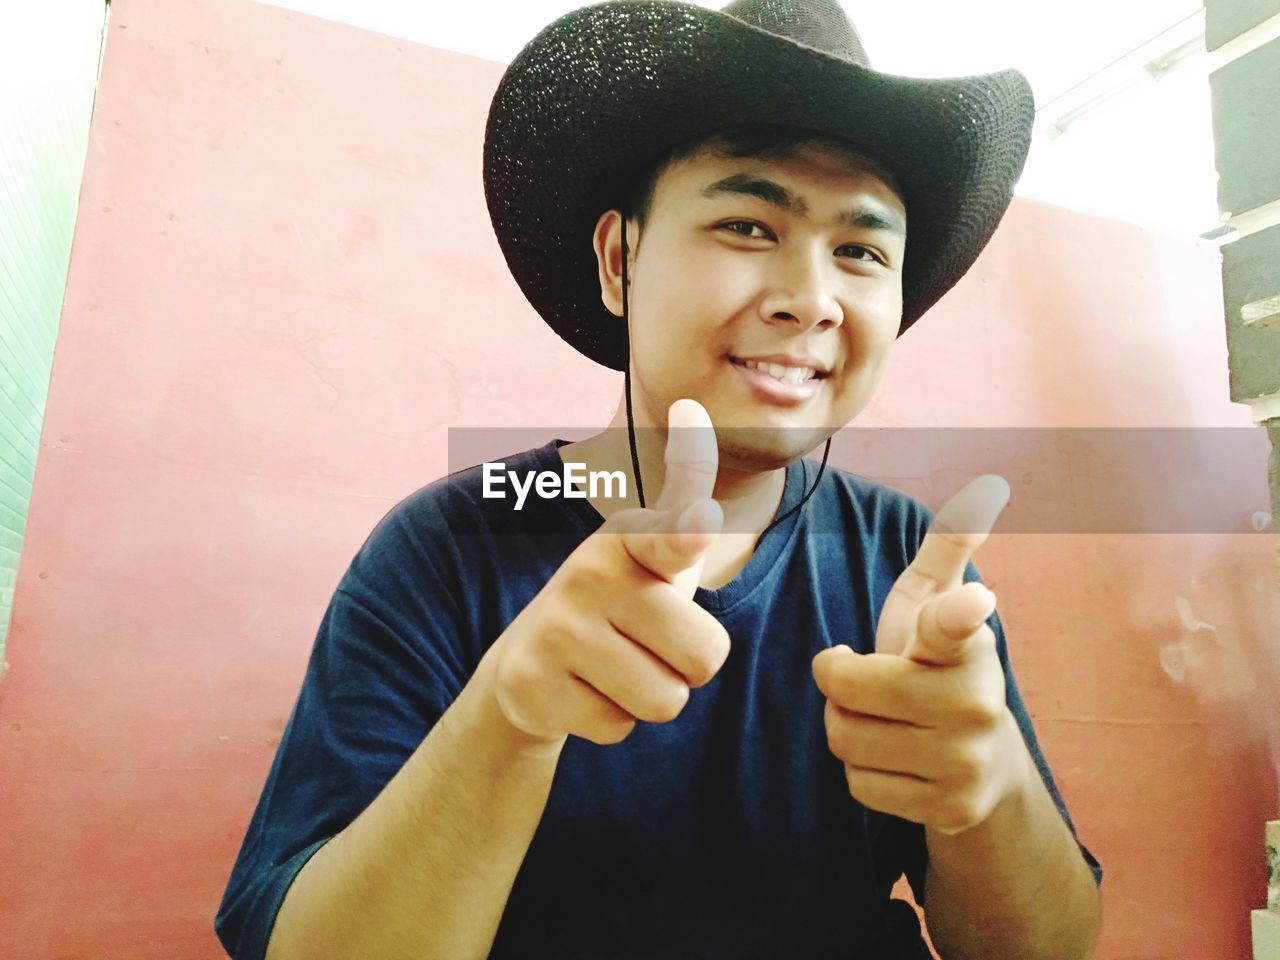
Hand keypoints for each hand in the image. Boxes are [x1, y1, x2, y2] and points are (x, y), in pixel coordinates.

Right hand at [484, 399, 730, 750]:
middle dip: (688, 667)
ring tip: (614, 669)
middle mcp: (589, 574)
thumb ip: (685, 485)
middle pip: (705, 656)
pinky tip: (584, 691)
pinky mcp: (533, 684)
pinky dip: (611, 721)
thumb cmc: (616, 602)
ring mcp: (556, 629)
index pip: (673, 537)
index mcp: (630, 540)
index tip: (702, 525)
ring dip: (651, 697)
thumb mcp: (655, 547)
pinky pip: (620, 728)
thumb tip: (692, 406)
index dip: (691, 534)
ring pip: (666, 701)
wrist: (527, 664)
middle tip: (646, 646)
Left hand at [812, 475, 1030, 834]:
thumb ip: (948, 548)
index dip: (958, 612)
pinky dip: (863, 772)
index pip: (956, 623)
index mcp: (967, 643)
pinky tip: (895, 760)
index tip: (973, 602)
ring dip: (847, 728)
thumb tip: (985, 486)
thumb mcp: (935, 606)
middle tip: (864, 679)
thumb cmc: (938, 668)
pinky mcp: (950, 809)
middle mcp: (975, 702)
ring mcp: (966, 760)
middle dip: (839, 684)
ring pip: (847, 739)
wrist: (982, 765)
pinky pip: (858, 784)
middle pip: (846, 690)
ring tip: (881, 719)